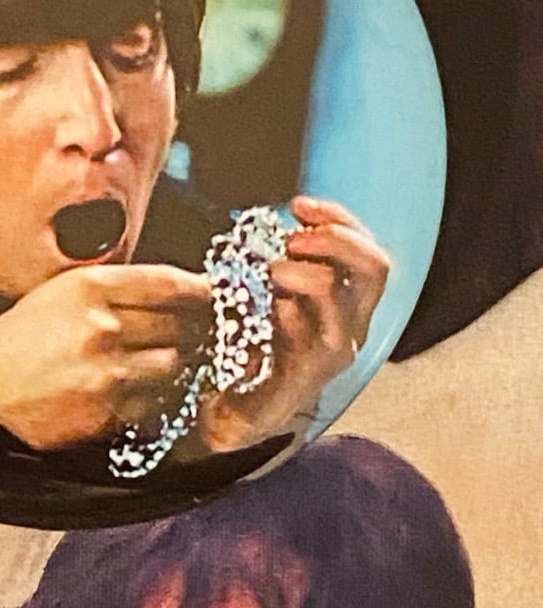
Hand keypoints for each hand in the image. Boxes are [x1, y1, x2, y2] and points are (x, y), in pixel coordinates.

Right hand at [0, 264, 212, 450]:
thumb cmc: (16, 340)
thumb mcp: (56, 295)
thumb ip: (110, 291)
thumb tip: (169, 295)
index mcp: (88, 288)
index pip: (166, 284)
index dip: (199, 289)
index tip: (215, 293)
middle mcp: (102, 327)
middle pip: (178, 325)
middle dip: (190, 328)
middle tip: (197, 331)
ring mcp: (106, 372)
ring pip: (172, 364)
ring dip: (172, 364)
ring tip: (160, 362)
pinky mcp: (106, 412)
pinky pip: (153, 401)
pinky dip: (153, 396)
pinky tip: (136, 390)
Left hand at [200, 195, 389, 451]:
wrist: (233, 403)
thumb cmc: (251, 338)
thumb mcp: (269, 286)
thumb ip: (284, 255)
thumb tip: (284, 216)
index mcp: (347, 297)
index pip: (366, 247)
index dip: (339, 218)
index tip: (299, 204)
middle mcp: (352, 322)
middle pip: (374, 267)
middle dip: (334, 238)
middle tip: (292, 235)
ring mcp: (335, 349)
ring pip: (338, 294)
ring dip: (300, 271)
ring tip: (269, 271)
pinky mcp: (310, 372)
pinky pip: (311, 333)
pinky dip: (288, 309)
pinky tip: (267, 306)